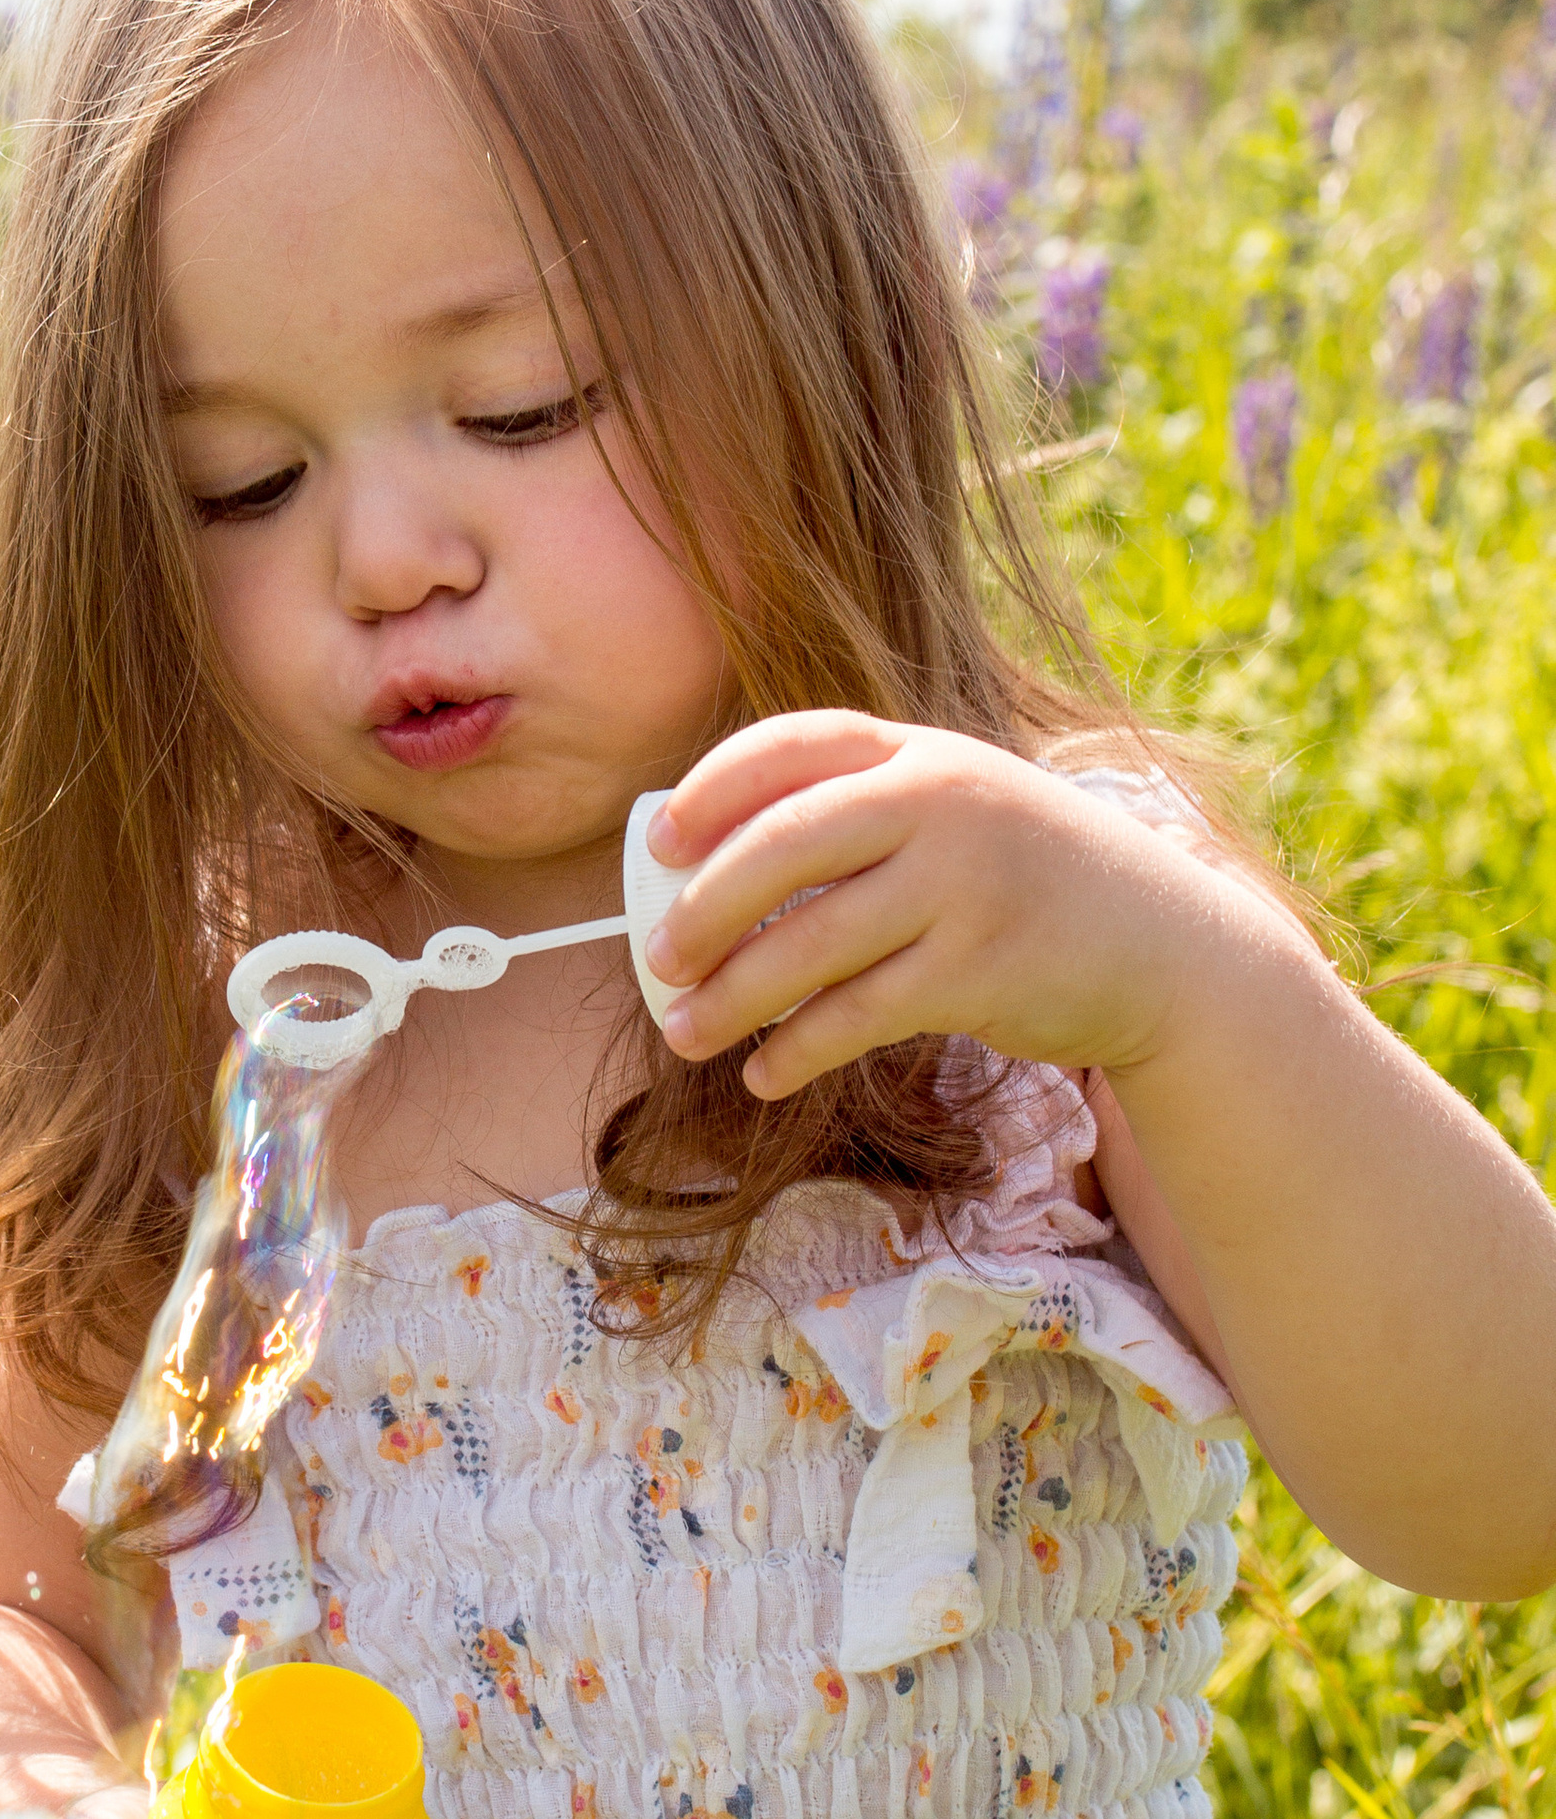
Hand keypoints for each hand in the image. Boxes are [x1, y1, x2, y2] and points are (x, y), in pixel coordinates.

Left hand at [640, 711, 1238, 1099]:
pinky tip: (764, 1073)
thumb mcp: (957, 812)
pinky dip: (796, 1050)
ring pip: (809, 944)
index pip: (790, 745)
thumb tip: (703, 872)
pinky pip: (856, 1016)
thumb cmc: (1027, 880)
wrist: (1163, 946)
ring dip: (732, 997)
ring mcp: (963, 886)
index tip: (656, 843)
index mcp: (921, 752)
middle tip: (656, 960)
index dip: (710, 791)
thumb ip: (858, 818)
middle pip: (780, 846)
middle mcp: (940, 804)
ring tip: (686, 1031)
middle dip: (700, 909)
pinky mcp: (979, 972)